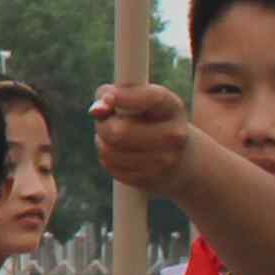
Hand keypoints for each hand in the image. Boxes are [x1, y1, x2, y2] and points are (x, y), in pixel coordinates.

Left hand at [88, 79, 190, 193]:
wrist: (179, 157)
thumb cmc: (147, 118)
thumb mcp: (137, 98)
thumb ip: (111, 94)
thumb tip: (96, 109)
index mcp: (172, 107)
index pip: (151, 99)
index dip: (125, 97)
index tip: (109, 96)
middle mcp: (174, 135)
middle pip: (119, 131)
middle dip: (103, 124)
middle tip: (106, 121)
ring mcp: (164, 161)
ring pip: (109, 150)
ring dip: (102, 141)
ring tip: (114, 136)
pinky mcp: (149, 180)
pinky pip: (110, 165)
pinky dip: (107, 157)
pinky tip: (119, 152)